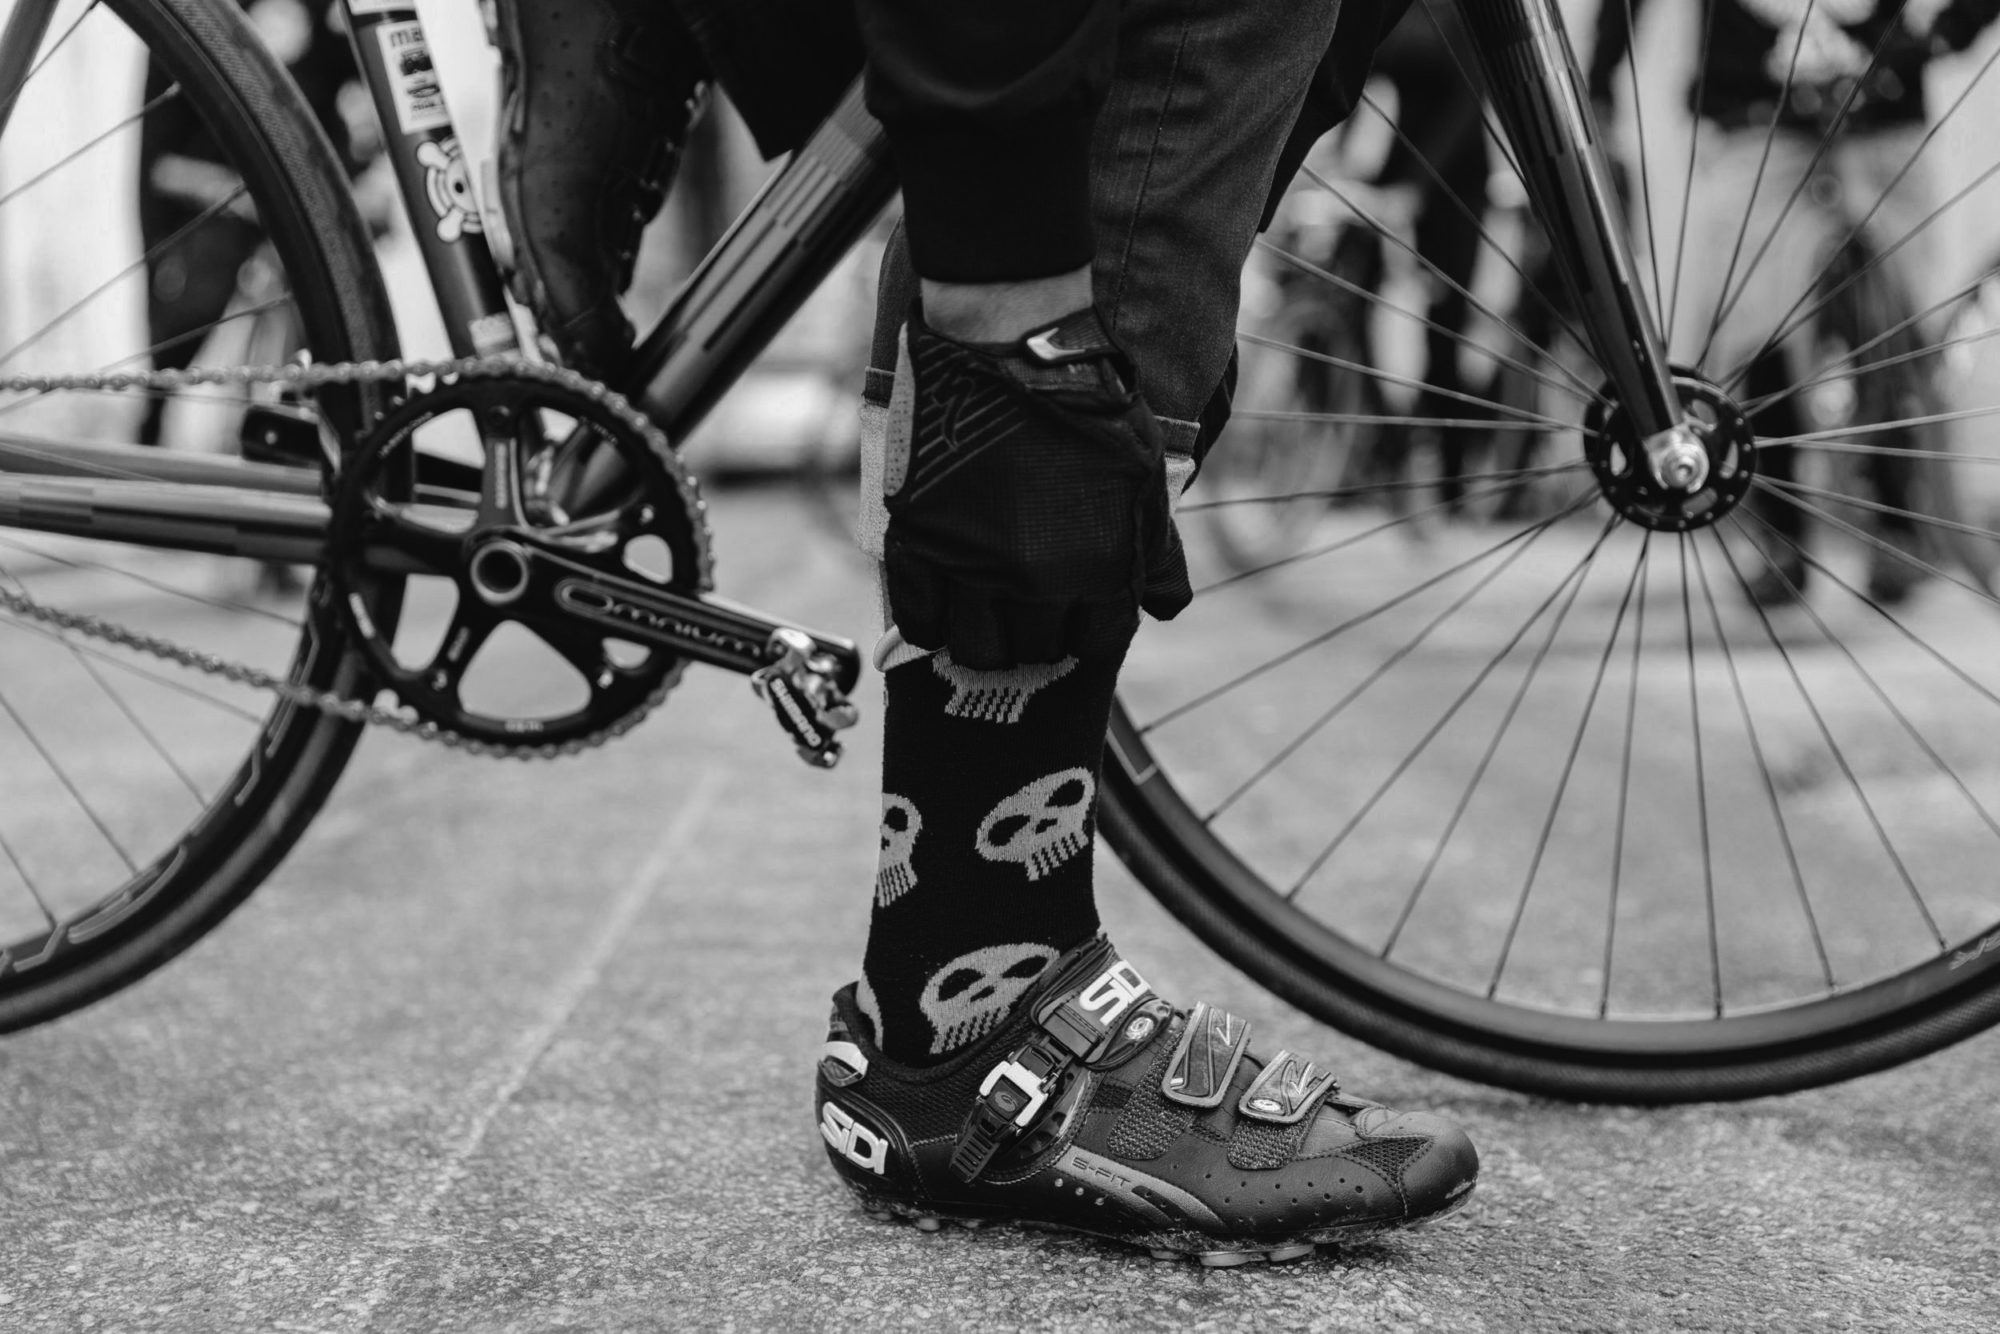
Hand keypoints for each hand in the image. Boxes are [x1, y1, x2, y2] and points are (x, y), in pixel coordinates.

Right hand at [882, 310, 1189, 668]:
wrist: (1013, 346)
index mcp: (1100, 568)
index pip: (1096, 640)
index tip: (1076, 615)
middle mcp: (1039, 580)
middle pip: (1036, 649)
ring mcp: (974, 564)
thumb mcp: (1141, 478)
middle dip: (1039, 635)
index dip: (1088, 631)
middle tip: (1031, 609)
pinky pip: (920, 620)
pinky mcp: (921, 541)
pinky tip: (943, 610)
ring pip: (978, 650)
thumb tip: (1162, 608)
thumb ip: (1155, 552)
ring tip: (988, 615)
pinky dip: (930, 626)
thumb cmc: (1087, 405)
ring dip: (987, 642)